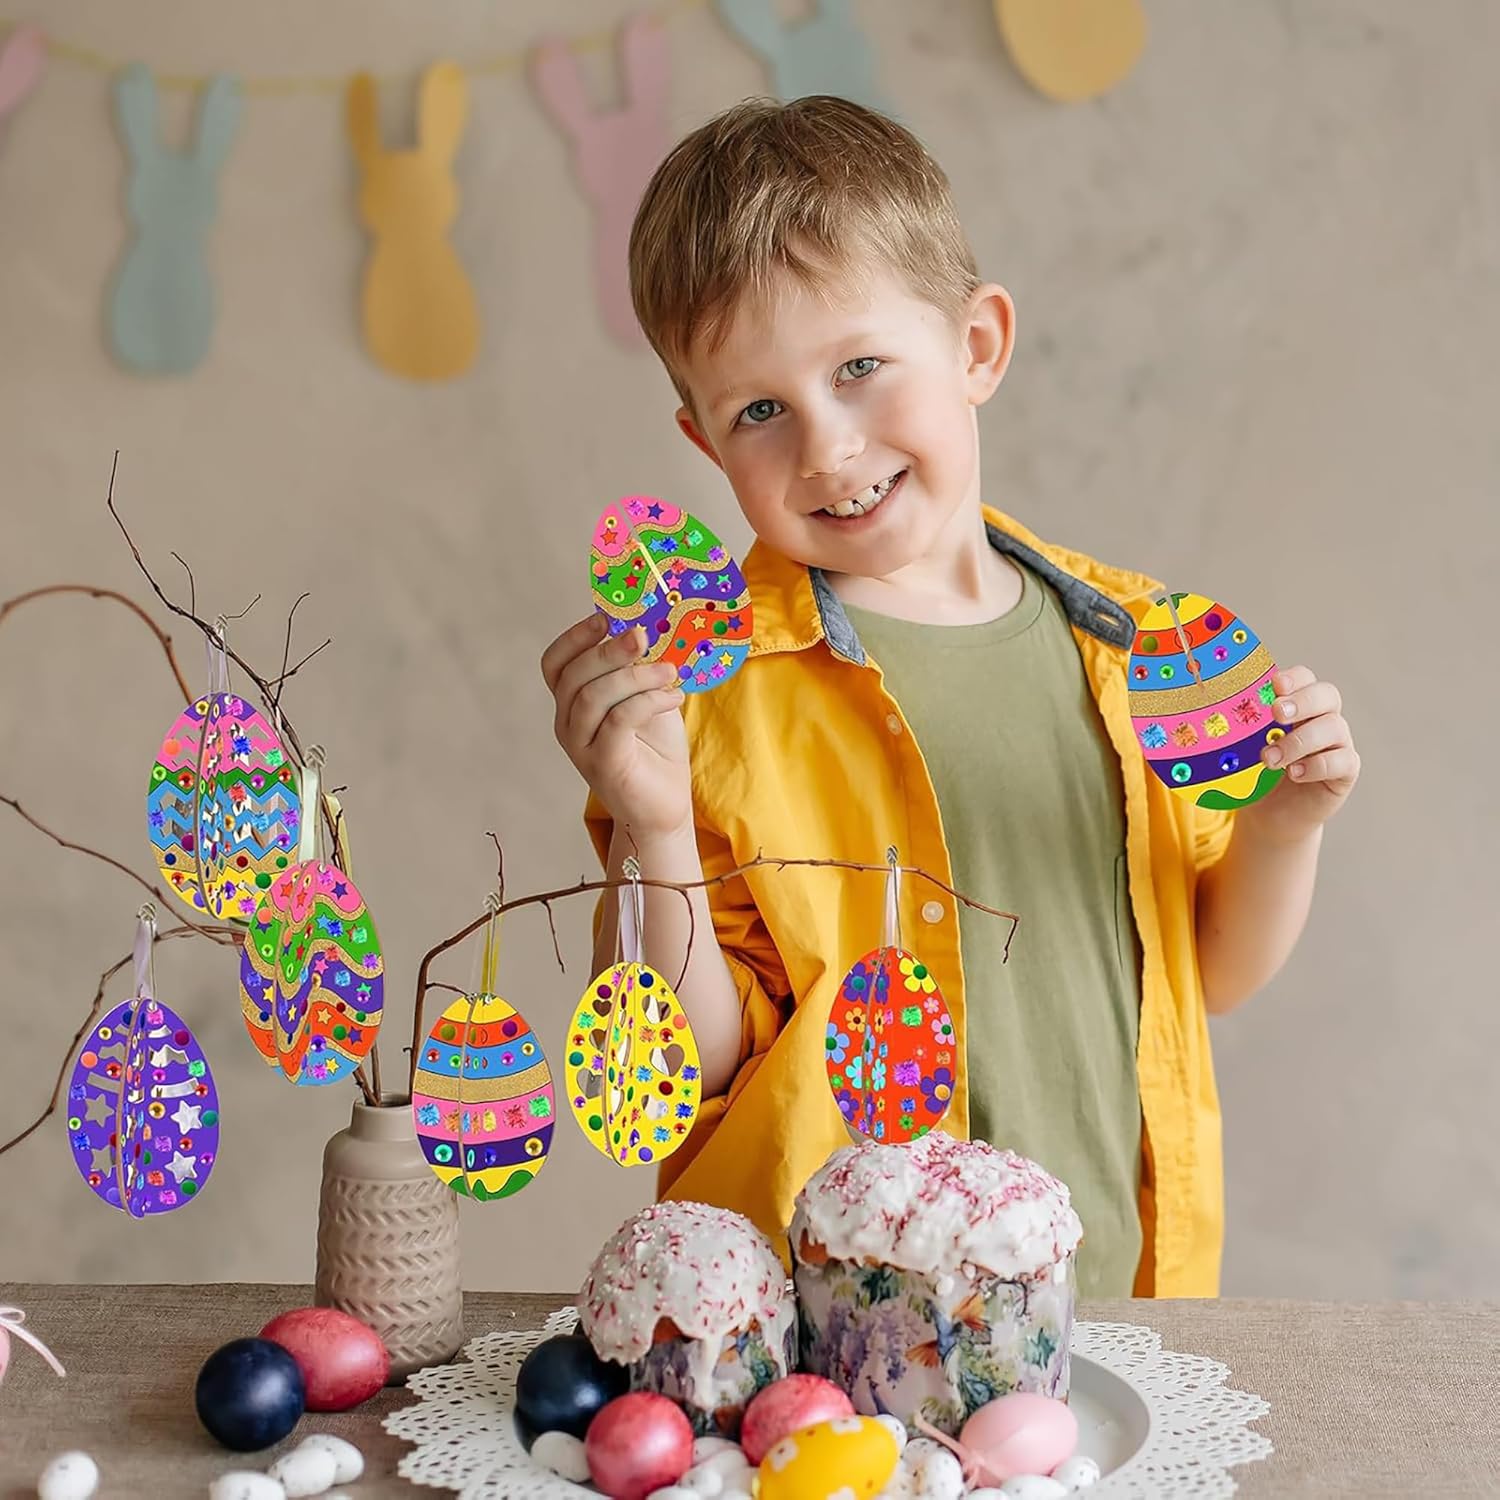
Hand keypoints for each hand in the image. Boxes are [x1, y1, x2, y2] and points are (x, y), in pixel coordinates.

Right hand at [540, 614, 691, 840]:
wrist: (663, 807)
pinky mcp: (604, 765)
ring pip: (592, 697)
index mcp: (572, 703)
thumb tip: (648, 627)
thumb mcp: (646, 698)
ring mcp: (582, 747)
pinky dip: (647, 701)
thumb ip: (639, 669)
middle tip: (642, 635)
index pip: (555, 664)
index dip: (574, 637)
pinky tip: (674, 697)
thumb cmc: (654, 750)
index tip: (604, 617)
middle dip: (608, 650)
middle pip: (573, 676)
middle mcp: (568, 724)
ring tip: (670, 671)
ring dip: (634, 676)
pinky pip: (618, 721)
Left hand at [1244, 666, 1359, 843]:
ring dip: (1300, 741)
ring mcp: (1338, 743)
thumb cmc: (1255, 774)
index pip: (1305, 678)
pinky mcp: (1346, 770)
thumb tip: (1191, 718)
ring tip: (1270, 759)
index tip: (1274, 685)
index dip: (1293, 678)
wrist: (1272, 815)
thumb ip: (1232, 730)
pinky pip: (1344, 760)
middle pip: (1327, 695)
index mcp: (1298, 704)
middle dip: (1302, 701)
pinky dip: (1318, 765)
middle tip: (1277, 713)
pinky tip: (1294, 774)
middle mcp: (1322, 718)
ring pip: (1335, 727)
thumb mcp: (1240, 749)